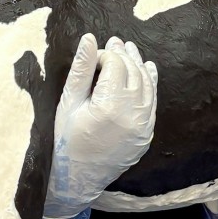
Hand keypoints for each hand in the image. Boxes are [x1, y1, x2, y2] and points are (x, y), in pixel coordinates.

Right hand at [46, 35, 157, 218]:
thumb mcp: (69, 102)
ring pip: (147, 85)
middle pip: (134, 72)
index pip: (115, 65)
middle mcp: (132, 115)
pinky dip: (150, 85)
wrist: (76, 179)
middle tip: (115, 41)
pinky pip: (152, 103)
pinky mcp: (146, 135)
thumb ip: (81, 69)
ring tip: (129, 50)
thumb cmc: (65, 140)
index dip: (105, 54)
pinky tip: (147, 70)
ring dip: (139, 66)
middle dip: (124, 55)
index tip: (94, 55)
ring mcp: (143, 127)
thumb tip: (89, 39)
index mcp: (110, 106)